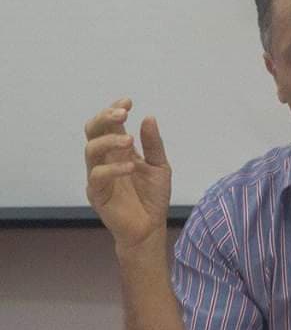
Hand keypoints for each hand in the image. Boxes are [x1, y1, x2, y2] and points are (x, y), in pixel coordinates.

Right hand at [84, 97, 171, 250]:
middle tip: (123, 113)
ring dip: (109, 140)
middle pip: (93, 131)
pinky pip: (97, 176)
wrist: (150, 227)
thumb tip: (149, 117)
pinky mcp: (97, 194)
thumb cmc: (152, 197)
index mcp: (120, 151)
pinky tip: (131, 167)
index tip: (128, 102)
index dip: (114, 110)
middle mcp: (106, 160)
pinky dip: (113, 168)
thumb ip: (153, 144)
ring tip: (129, 140)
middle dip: (105, 118)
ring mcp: (99, 176)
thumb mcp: (160, 166)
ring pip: (91, 150)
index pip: (109, 124)